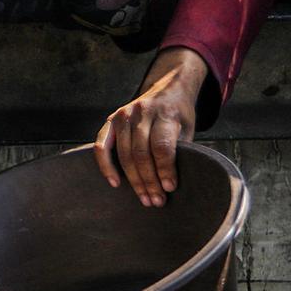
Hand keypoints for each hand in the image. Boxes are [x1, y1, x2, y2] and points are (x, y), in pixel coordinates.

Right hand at [95, 47, 205, 207]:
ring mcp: (124, 114)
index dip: (165, 170)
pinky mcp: (112, 119)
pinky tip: (115, 182)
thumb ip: (179, 150)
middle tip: (156, 201)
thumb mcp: (187, 128)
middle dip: (149, 181)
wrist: (169, 89)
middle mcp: (142, 112)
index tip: (170, 188)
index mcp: (165, 113)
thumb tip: (171, 184)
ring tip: (144, 198)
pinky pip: (102, 145)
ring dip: (134, 180)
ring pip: (124, 153)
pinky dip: (106, 166)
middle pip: (142, 153)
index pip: (161, 146)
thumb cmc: (179, 116)